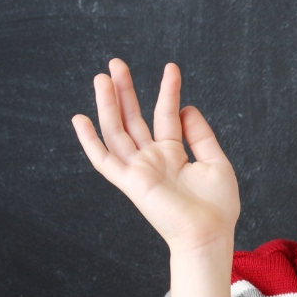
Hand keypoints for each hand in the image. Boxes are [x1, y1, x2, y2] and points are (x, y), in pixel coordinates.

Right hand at [72, 59, 239, 256]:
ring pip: (116, 131)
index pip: (165, 115)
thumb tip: (185, 107)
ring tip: (102, 77)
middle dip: (125, 91)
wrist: (209, 234)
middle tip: (116, 63)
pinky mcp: (130, 183)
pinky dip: (90, 141)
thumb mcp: (215, 162)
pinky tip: (79, 119)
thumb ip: (200, 135)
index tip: (171, 67)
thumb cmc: (217, 206)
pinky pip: (104, 160)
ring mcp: (139, 169)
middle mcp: (152, 159)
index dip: (168, 91)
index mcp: (173, 154)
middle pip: (133, 118)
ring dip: (108, 105)